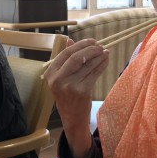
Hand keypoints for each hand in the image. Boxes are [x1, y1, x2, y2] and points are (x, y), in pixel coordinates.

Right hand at [43, 39, 108, 157]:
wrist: (72, 117)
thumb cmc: (67, 95)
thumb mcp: (61, 78)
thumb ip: (65, 59)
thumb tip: (70, 40)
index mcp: (51, 74)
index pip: (66, 54)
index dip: (80, 45)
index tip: (91, 41)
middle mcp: (58, 79)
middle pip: (76, 58)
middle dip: (90, 49)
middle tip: (100, 46)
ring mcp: (70, 86)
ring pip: (87, 65)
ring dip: (99, 56)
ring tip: (105, 52)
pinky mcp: (82, 91)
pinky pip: (94, 73)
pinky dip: (101, 65)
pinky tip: (106, 60)